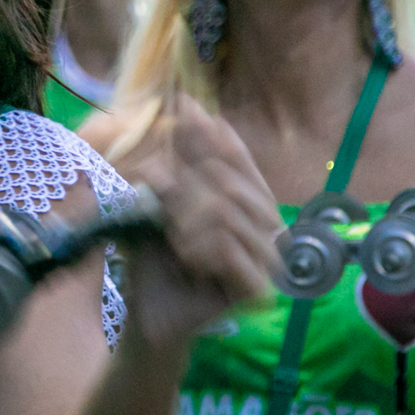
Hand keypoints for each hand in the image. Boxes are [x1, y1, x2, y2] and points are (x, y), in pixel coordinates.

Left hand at [114, 95, 282, 348]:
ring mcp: (268, 259)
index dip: (210, 132)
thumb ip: (174, 159)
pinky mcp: (259, 289)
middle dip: (186, 181)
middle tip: (153, 187)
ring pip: (228, 212)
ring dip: (186, 214)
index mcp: (249, 201)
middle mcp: (267, 227)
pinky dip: (197, 246)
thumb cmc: (154, 254)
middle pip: (231, 181)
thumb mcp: (157, 200)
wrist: (146, 311)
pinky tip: (183, 255)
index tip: (181, 104)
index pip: (237, 156)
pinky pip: (229, 248)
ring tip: (166, 228)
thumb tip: (185, 103)